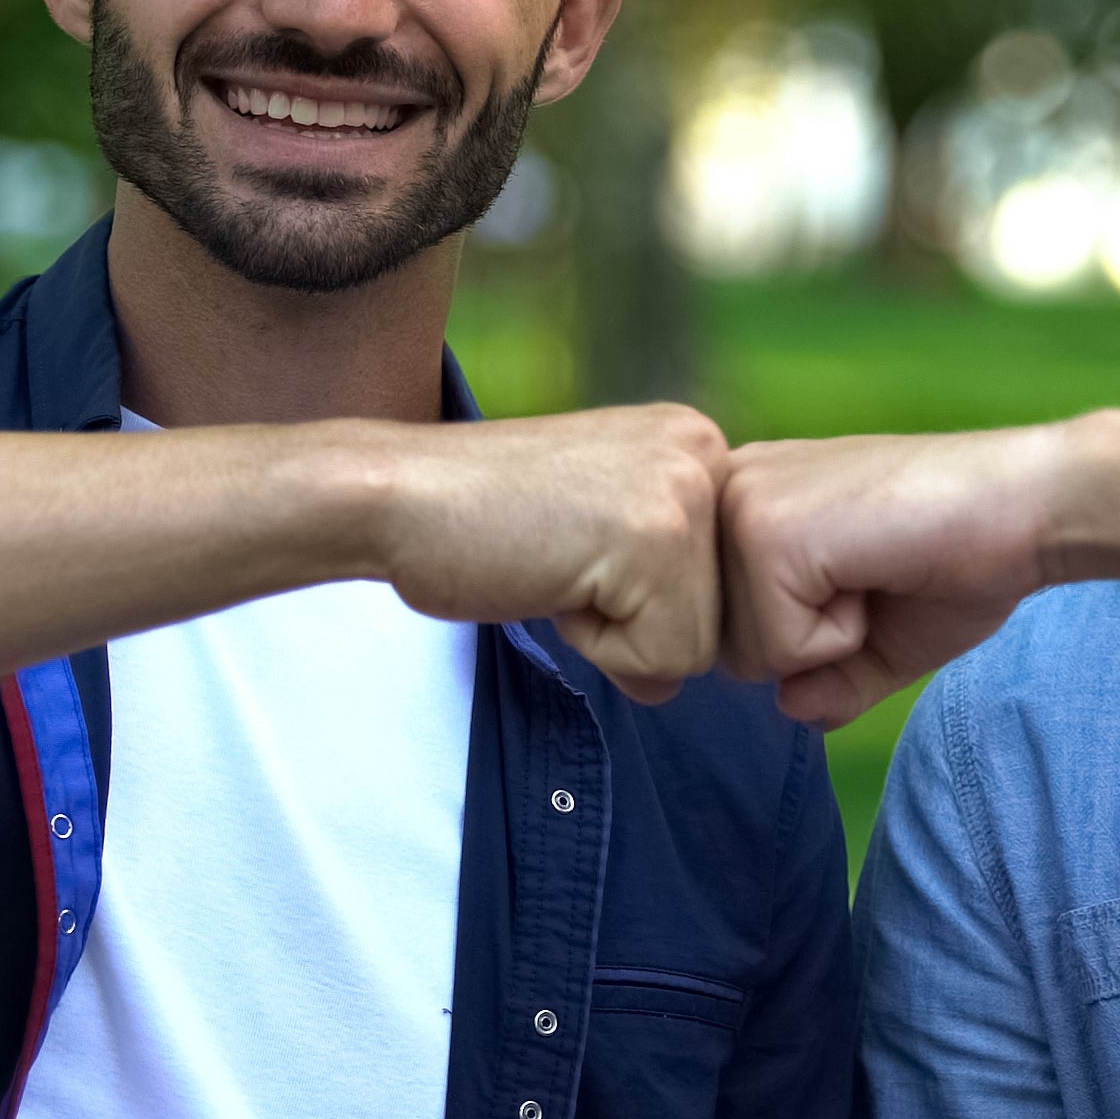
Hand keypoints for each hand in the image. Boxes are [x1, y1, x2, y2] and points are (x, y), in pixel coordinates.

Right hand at [375, 404, 728, 704]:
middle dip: (636, 618)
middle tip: (561, 559)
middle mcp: (705, 453)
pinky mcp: (656, 539)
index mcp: (695, 443)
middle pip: (722, 616)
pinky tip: (551, 580)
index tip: (578, 547)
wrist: (396, 497)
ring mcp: (683, 492)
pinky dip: (598, 646)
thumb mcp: (600, 524)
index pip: (723, 582)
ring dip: (617, 634)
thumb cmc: (480, 518)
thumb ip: (660, 575)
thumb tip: (678, 675)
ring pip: (696, 645)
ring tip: (556, 567)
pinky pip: (663, 658)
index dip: (646, 597)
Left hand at [719, 426, 1067, 724]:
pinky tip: (877, 572)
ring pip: (744, 652)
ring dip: (826, 640)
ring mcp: (740, 507)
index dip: (804, 636)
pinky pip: (778, 649)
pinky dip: (841, 637)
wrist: (1026, 508)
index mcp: (746, 501)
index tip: (868, 580)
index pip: (728, 627)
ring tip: (876, 570)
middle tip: (875, 578)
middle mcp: (727, 492)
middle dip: (808, 644)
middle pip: (724, 645)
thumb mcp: (876, 640)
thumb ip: (823, 679)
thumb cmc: (960, 558)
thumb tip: (789, 707)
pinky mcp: (765, 532)